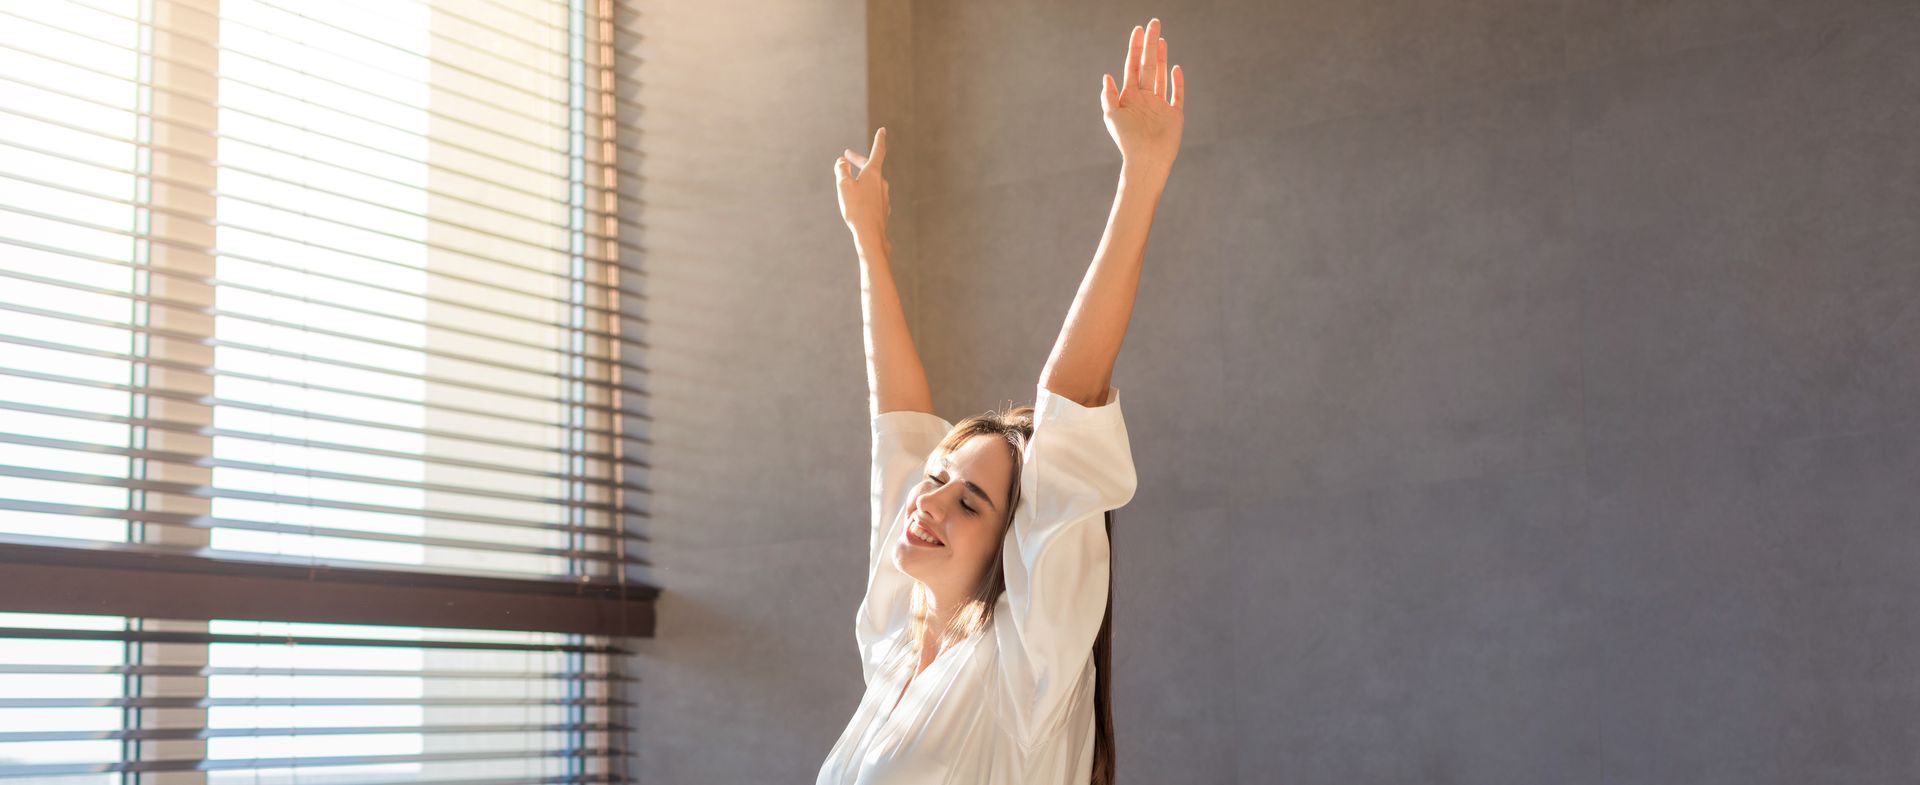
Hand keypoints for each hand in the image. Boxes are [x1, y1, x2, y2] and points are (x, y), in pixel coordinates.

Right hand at [835, 127, 891, 253]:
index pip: (878, 151)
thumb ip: (841, 170)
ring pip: (871, 182)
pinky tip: (858, 201)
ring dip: (861, 178)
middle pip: (871, 167)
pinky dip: (864, 193)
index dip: (879, 140)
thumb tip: (842, 162)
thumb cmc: (856, 209)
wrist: (871, 235)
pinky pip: (873, 196)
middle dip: (859, 161)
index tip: (883, 130)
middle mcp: (882, 183)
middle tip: (848, 156)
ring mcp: (884, 196)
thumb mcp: (843, 186)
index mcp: (873, 173)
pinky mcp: (883, 209)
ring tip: (849, 181)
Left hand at [1101, 18, 1183, 174]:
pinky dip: (1177, 81)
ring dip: (1161, 58)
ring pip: (1161, 76)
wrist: (1147, 160)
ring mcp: (1160, 105)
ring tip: (1162, 40)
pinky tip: (1175, 68)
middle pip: (1148, 65)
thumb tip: (1107, 75)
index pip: (1132, 66)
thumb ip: (1109, 96)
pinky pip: (1177, 94)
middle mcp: (1145, 98)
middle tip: (1154, 23)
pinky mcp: (1174, 115)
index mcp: (1129, 97)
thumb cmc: (1127, 141)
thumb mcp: (1112, 116)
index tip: (1138, 30)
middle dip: (1150, 44)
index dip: (1135, 47)